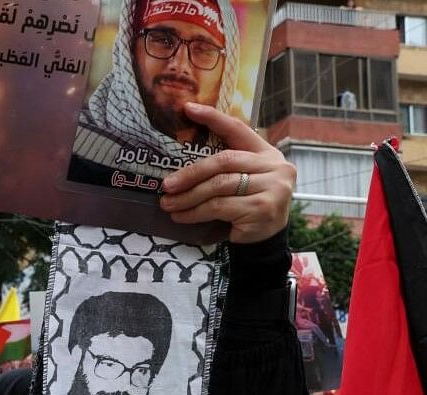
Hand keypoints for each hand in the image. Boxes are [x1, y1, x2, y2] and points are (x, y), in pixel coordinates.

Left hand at [160, 102, 295, 243]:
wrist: (266, 240)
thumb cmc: (246, 206)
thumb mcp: (240, 181)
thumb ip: (223, 168)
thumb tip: (177, 166)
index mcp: (266, 153)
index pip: (237, 129)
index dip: (212, 118)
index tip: (188, 108)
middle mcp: (274, 166)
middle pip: (224, 161)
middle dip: (191, 173)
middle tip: (167, 185)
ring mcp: (272, 187)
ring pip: (219, 186)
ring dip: (188, 197)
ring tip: (168, 204)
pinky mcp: (263, 208)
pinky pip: (220, 207)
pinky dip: (195, 212)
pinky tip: (182, 217)